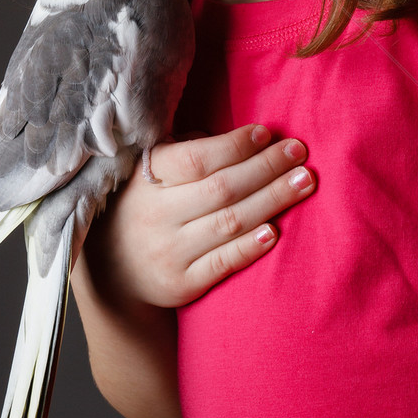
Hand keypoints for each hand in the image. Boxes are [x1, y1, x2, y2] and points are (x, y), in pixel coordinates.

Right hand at [83, 125, 315, 308]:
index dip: (235, 145)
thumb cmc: (144, 207)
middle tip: (300, 152)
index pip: (197, 159)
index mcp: (147, 179)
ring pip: (230, 222)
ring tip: (305, 181)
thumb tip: (236, 139)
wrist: (112, 273)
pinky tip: (276, 231)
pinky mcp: (181, 284)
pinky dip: (250, 247)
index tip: (267, 133)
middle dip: (267, 167)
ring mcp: (168, 252)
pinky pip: (223, 263)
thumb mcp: (147, 174)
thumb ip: (184, 152)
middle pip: (222, 188)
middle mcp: (156, 215)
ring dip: (272, 200)